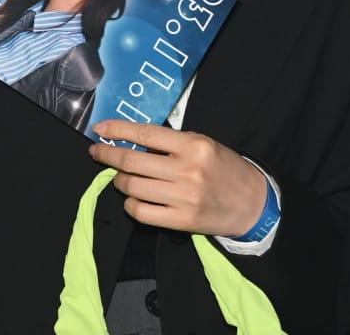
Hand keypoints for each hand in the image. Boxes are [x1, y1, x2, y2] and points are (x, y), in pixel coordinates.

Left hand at [88, 121, 267, 238]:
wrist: (251, 202)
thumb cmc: (224, 168)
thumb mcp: (203, 145)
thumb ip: (172, 143)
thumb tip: (133, 142)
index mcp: (194, 145)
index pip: (146, 134)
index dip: (118, 130)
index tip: (100, 129)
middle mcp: (187, 170)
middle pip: (132, 162)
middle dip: (108, 155)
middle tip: (98, 152)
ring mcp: (183, 197)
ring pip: (133, 187)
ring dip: (120, 181)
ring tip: (122, 178)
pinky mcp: (181, 220)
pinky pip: (141, 212)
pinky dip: (130, 204)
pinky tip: (134, 198)